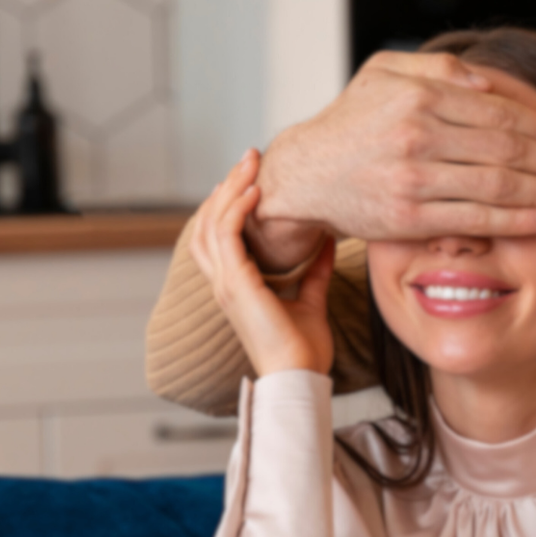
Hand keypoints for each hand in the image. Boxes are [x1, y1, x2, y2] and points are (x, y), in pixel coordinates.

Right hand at [189, 152, 335, 376]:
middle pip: (208, 222)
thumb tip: (326, 240)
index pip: (219, 236)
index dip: (229, 204)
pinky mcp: (236, 286)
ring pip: (212, 224)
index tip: (253, 178)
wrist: (300, 378)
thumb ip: (314, 270)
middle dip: (228, 186)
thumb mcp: (311, 300)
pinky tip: (256, 191)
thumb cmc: (304, 351)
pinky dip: (238, 210)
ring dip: (231, 189)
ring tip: (251, 164)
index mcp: (236, 287)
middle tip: (249, 158)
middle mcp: (224, 283)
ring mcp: (226, 284)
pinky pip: (226, 237)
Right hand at [253, 50, 535, 253]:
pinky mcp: (409, 217)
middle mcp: (419, 135)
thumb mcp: (383, 73)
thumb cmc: (350, 122)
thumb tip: (486, 80)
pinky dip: (515, 220)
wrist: (304, 174)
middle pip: (508, 150)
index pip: (500, 113)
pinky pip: (475, 220)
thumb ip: (435, 68)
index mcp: (420, 97)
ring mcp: (414, 178)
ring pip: (499, 185)